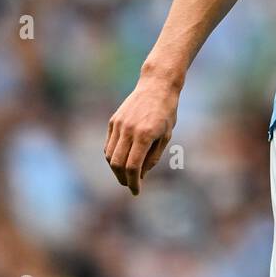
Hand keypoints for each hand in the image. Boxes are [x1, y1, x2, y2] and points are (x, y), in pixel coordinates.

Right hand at [104, 74, 179, 195]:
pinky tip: (120, 161)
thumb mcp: (166, 136)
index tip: (136, 191)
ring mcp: (118, 125)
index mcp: (144, 135)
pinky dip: (112, 156)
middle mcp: (128, 130)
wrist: (157, 85)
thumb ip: (153, 157)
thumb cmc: (166, 111)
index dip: (133, 182)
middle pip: (117, 163)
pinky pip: (109, 144)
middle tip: (129, 185)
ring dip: (115, 169)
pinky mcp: (113, 121)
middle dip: (122, 178)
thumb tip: (140, 175)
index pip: (133, 166)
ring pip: (109, 155)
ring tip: (125, 175)